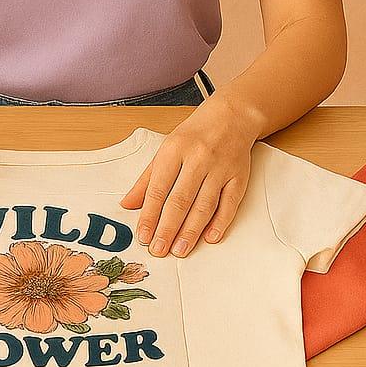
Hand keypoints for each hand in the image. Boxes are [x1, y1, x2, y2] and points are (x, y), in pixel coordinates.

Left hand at [118, 95, 261, 257]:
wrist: (231, 117)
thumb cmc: (194, 135)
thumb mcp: (166, 150)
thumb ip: (146, 179)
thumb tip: (126, 205)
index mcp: (174, 150)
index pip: (158, 188)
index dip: (149, 215)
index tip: (143, 236)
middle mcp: (198, 158)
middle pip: (181, 200)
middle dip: (168, 228)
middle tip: (159, 250)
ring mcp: (220, 168)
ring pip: (204, 205)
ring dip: (191, 231)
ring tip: (180, 250)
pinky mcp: (239, 176)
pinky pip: (229, 203)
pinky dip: (220, 223)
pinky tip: (209, 238)